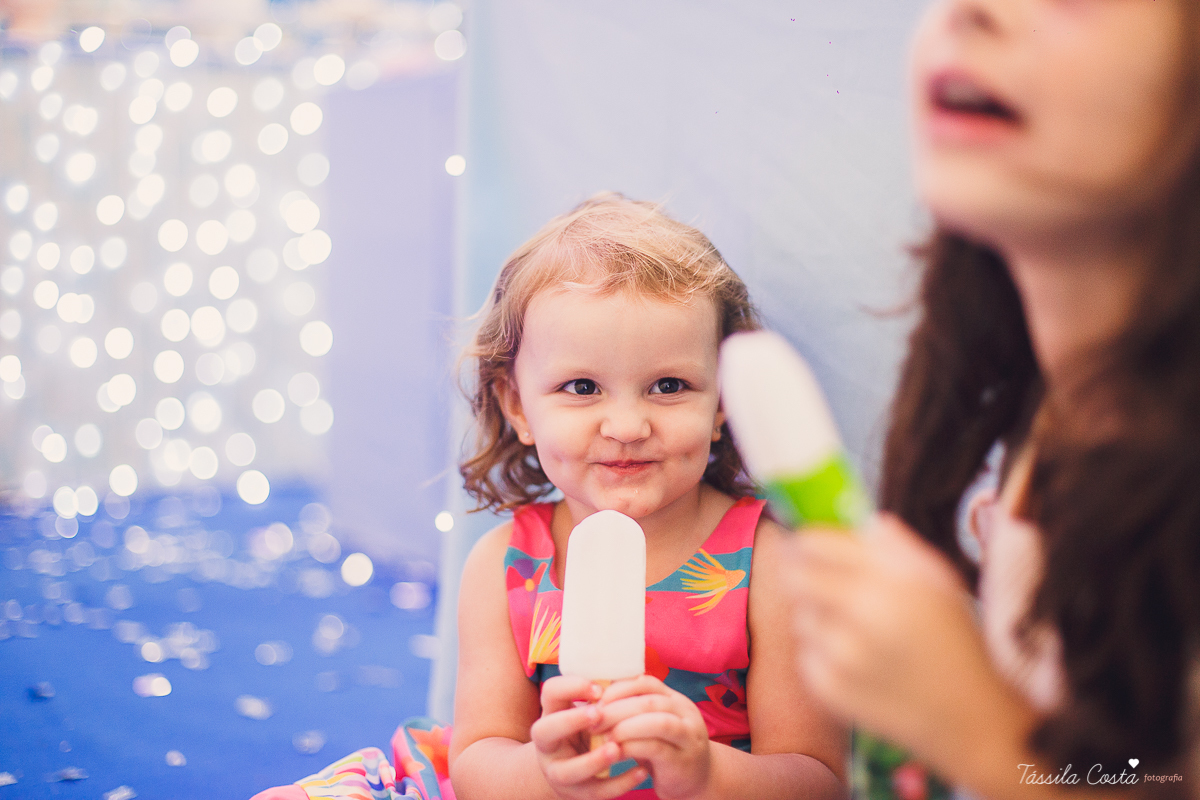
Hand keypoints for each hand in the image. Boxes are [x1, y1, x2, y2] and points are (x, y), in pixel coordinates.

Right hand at [531, 675, 649, 799]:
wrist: (571, 774)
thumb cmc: (584, 733)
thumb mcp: (583, 714)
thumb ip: (599, 698)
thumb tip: (631, 673)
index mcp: (551, 715)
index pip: (550, 693)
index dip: (571, 687)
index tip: (599, 689)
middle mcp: (547, 746)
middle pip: (544, 731)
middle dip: (571, 721)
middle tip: (599, 714)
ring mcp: (559, 772)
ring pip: (567, 771)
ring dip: (593, 759)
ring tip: (617, 748)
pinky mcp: (577, 794)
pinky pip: (597, 792)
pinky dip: (620, 783)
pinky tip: (642, 771)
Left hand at [595, 675, 711, 799]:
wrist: (698, 781)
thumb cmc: (666, 751)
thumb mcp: (652, 726)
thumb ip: (634, 712)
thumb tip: (597, 701)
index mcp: (675, 700)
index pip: (647, 682)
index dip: (620, 688)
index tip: (598, 701)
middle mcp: (686, 713)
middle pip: (649, 702)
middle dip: (617, 709)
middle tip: (594, 719)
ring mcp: (688, 737)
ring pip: (656, 722)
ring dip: (625, 727)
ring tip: (604, 736)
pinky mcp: (683, 761)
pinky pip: (656, 748)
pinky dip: (632, 747)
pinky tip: (616, 751)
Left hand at [784, 514, 999, 755]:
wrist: (971, 716)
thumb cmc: (955, 640)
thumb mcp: (938, 581)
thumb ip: (895, 546)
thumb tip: (862, 522)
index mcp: (889, 580)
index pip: (814, 544)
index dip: (803, 541)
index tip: (804, 545)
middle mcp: (862, 615)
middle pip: (794, 577)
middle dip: (800, 574)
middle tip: (816, 580)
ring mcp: (842, 656)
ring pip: (801, 617)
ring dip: (818, 617)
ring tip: (856, 631)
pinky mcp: (830, 689)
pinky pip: (806, 656)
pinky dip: (823, 655)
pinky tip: (858, 663)